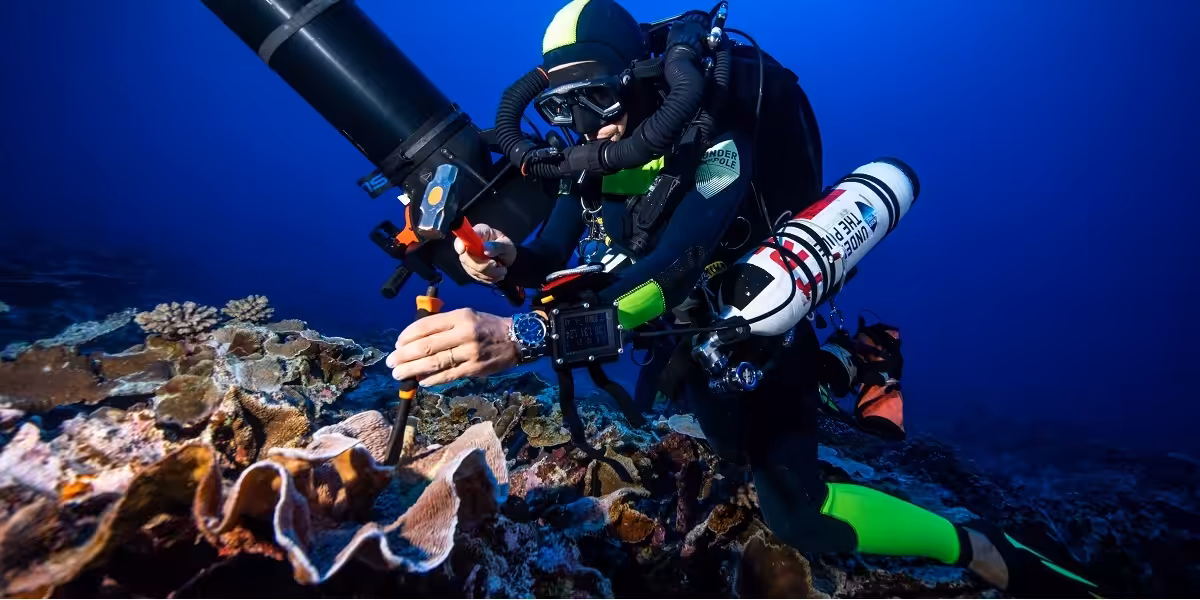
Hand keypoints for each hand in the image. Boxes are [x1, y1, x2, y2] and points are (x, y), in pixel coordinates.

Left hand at [385, 308, 518, 386]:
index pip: (426, 326)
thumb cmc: (487, 326)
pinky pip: (449, 375)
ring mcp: (470, 352)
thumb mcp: (467, 315)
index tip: (397, 344)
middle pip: (426, 346)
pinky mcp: (475, 369)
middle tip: (391, 362)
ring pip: (435, 362)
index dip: (407, 336)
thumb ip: (444, 325)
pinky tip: (421, 381)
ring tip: (399, 374)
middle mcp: (464, 333)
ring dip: (413, 370)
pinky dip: (432, 379)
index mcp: (460, 316)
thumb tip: (416, 339)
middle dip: (404, 355)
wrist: (518, 338)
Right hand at [454, 223, 515, 283]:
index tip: (463, 250)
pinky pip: (477, 277)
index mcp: (479, 232)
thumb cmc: (505, 247)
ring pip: (472, 269)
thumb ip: (497, 246)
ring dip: (490, 273)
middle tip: (496, 264)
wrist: (507, 259)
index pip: (463, 236)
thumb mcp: (507, 245)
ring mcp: (468, 258)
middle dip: (482, 265)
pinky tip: (497, 274)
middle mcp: (469, 244)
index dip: (459, 244)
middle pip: (465, 257)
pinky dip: (489, 278)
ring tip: (502, 270)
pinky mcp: (470, 269)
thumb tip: (485, 249)